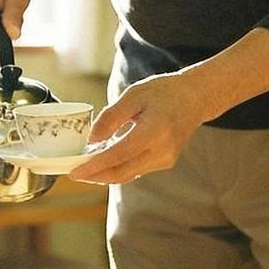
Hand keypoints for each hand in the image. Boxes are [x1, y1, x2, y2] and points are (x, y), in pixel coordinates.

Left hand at [70, 73, 207, 183]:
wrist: (195, 98)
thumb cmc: (163, 92)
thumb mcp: (134, 95)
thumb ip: (111, 117)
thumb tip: (91, 140)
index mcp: (155, 130)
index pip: (120, 154)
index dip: (96, 165)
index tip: (75, 171)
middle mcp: (163, 150)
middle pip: (123, 172)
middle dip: (96, 176)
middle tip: (73, 173)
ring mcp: (166, 159)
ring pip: (129, 174)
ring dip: (105, 173)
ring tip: (84, 166)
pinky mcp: (165, 162)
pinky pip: (136, 169)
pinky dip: (118, 168)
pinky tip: (103, 162)